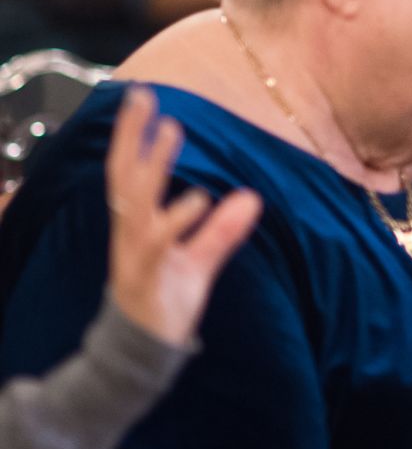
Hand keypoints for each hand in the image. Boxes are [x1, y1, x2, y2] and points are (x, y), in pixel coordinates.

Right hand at [106, 87, 260, 346]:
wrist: (143, 353)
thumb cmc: (166, 301)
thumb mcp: (199, 262)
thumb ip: (222, 231)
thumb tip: (251, 198)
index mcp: (137, 225)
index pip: (130, 171)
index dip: (135, 136)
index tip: (144, 98)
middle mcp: (131, 232)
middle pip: (124, 175)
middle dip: (131, 134)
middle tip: (142, 95)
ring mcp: (136, 254)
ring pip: (137, 201)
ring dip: (154, 165)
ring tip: (173, 130)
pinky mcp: (148, 277)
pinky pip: (159, 243)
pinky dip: (176, 219)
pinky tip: (199, 198)